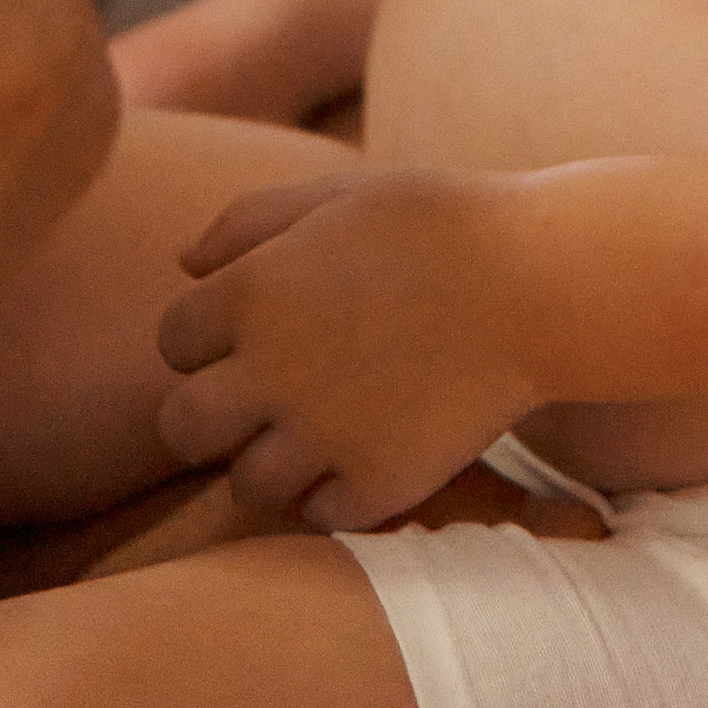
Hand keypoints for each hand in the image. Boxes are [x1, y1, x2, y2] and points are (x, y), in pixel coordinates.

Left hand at [154, 165, 539, 527]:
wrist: (536, 283)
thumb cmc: (435, 223)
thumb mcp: (335, 194)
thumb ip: (247, 221)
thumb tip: (183, 266)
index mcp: (253, 292)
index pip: (172, 341)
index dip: (206, 337)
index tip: (250, 331)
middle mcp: (271, 372)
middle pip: (182, 428)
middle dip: (210, 413)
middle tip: (261, 396)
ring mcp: (322, 437)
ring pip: (246, 483)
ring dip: (271, 458)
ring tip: (320, 424)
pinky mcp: (375, 486)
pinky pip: (318, 513)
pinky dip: (334, 491)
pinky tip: (367, 447)